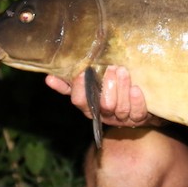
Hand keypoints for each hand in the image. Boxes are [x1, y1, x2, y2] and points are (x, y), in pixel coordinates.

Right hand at [44, 65, 161, 126]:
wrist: (137, 106)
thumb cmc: (110, 91)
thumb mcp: (89, 87)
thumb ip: (69, 84)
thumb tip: (49, 77)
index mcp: (90, 107)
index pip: (80, 101)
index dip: (80, 88)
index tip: (83, 73)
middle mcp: (104, 115)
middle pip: (103, 105)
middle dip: (107, 86)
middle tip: (111, 67)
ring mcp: (122, 119)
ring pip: (120, 108)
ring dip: (122, 88)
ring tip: (123, 71)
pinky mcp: (138, 118)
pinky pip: (138, 113)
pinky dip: (137, 101)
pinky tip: (136, 88)